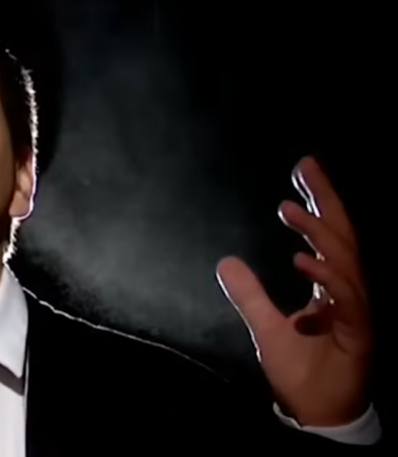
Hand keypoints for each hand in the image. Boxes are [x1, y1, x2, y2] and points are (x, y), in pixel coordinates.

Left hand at [217, 156, 370, 426]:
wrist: (318, 417)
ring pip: (344, 262)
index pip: (328, 235)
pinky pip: (345, 299)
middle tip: (307, 167)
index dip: (318, 201)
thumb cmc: (301, 374)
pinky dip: (325, 277)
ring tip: (288, 209)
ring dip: (318, 234)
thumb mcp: (267, 328)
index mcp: (332, 288)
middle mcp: (348, 293)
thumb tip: (225, 261)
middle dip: (326, 200)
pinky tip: (302, 259)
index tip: (303, 169)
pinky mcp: (358, 334)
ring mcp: (356, 312)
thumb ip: (250, 295)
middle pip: (342, 236)